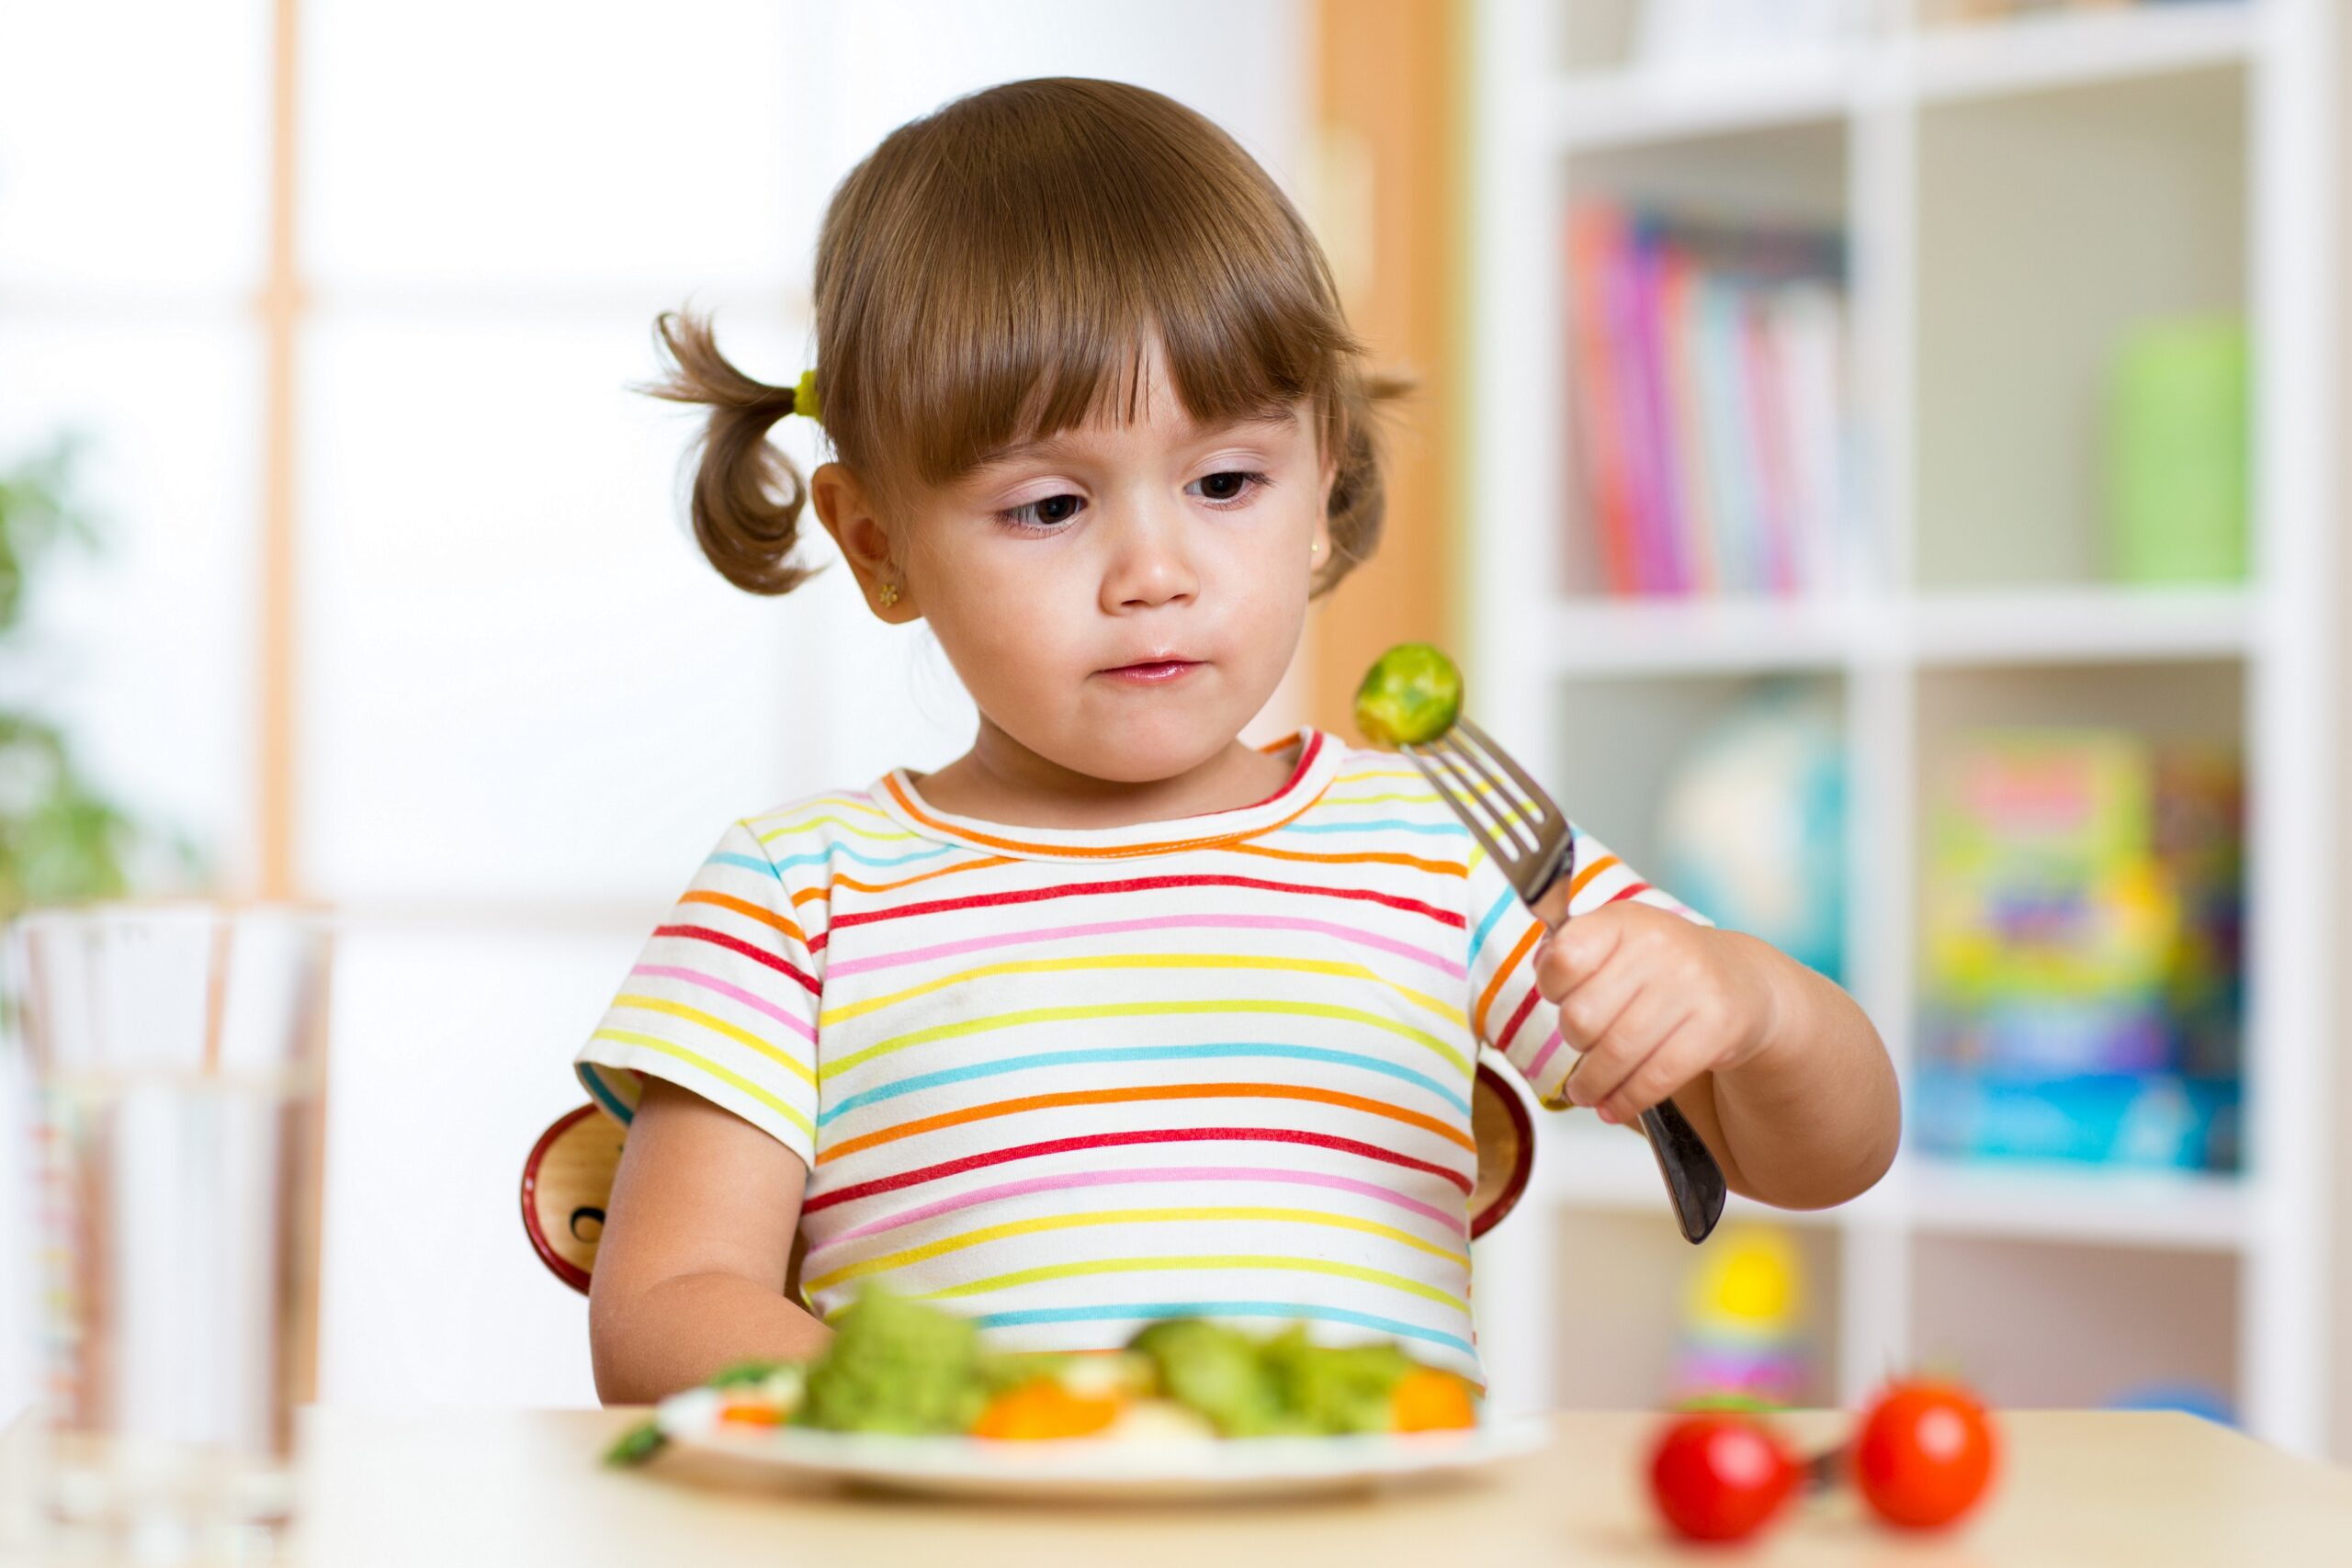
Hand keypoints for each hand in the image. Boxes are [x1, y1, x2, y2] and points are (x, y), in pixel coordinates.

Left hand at [1531, 902, 1781, 1126]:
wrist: (1741, 981)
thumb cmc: (1662, 967)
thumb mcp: (1620, 942)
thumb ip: (1575, 952)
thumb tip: (1542, 971)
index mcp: (1624, 920)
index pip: (1565, 959)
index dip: (1552, 988)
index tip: (1560, 1001)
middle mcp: (1660, 945)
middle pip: (1584, 1017)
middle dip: (1574, 1043)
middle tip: (1581, 1051)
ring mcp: (1692, 985)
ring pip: (1617, 1054)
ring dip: (1592, 1085)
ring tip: (1585, 1093)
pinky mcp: (1717, 1026)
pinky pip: (1656, 1078)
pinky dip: (1627, 1101)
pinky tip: (1613, 1108)